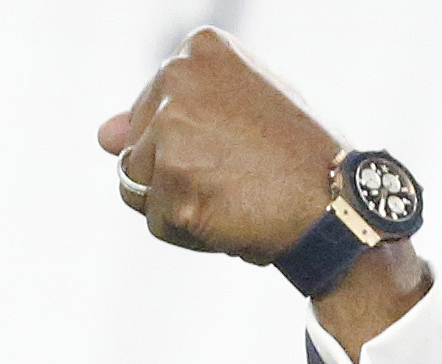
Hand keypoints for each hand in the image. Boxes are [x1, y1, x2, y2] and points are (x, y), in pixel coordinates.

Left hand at [99, 31, 429, 349]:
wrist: (340, 206)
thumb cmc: (301, 159)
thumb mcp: (239, 114)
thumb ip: (167, 113)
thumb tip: (101, 137)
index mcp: (198, 50)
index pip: (153, 110)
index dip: (194, 144)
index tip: (240, 150)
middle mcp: (177, 79)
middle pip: (138, 148)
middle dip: (179, 175)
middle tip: (241, 179)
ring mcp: (172, 134)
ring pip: (140, 187)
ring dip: (181, 206)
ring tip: (235, 199)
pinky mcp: (174, 188)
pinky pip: (159, 225)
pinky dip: (192, 235)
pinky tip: (233, 222)